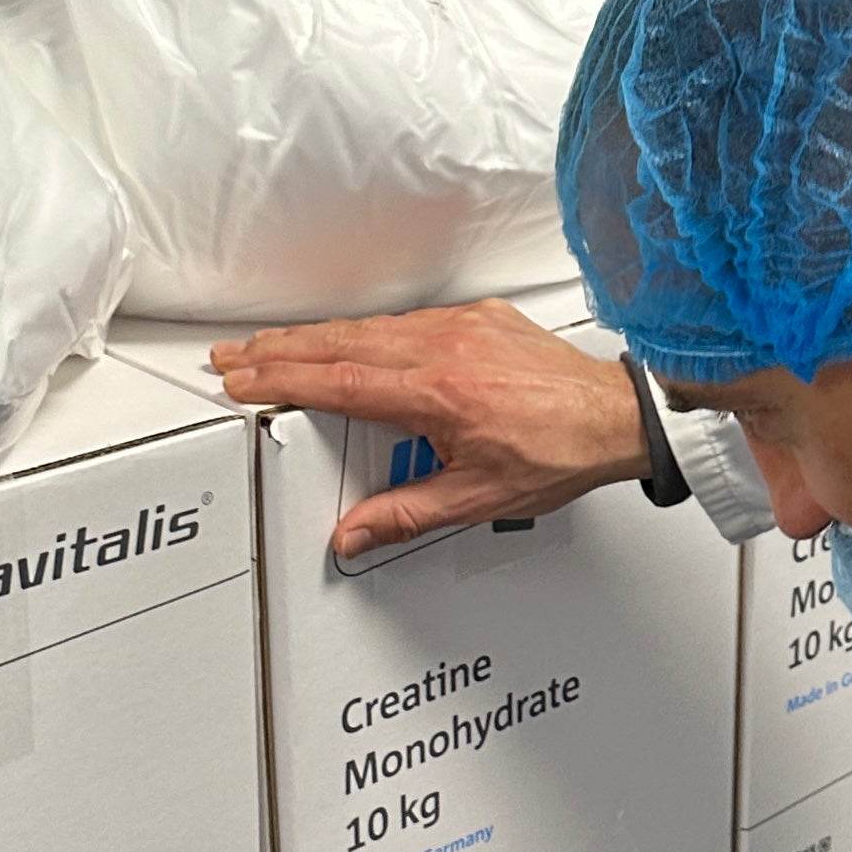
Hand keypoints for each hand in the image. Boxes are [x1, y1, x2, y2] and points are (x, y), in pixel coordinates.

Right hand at [209, 301, 650, 559]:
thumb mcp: (477, 498)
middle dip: (279, 350)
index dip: (282, 380)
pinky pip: (409, 319)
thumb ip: (405, 514)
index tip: (244, 379)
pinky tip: (349, 339)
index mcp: (437, 394)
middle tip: (235, 355)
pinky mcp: (480, 318)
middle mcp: (446, 349)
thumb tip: (354, 533)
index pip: (339, 383)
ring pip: (371, 327)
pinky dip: (367, 330)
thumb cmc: (561, 451)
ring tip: (275, 347)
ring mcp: (463, 327)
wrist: (616, 418)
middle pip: (340, 344)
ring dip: (316, 338)